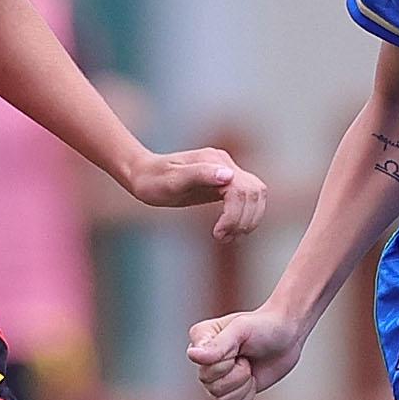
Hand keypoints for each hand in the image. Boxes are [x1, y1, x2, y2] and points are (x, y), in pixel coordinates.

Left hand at [129, 147, 268, 241]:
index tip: (218, 234)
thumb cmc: (153, 180)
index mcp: (214, 161)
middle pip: (255, 192)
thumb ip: (199, 175)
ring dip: (247, 220)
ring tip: (226, 237)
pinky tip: (228, 230)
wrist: (143, 174)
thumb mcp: (171, 181)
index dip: (235, 215)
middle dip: (244, 219)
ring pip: (256, 196)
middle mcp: (225, 164)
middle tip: (222, 238)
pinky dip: (244, 217)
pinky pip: (247, 199)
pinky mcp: (226, 183)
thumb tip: (228, 176)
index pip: (241, 190)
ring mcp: (227, 172)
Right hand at [186, 307, 306, 399]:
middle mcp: (203, 361)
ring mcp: (216, 378)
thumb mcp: (241, 330)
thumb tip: (193, 355)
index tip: (238, 348)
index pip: (204, 369)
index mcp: (200, 340)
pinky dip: (246, 399)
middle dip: (239, 375)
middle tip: (248, 358)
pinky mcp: (230, 393)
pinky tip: (252, 381)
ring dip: (243, 387)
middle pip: (212, 388)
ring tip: (250, 368)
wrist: (287, 336)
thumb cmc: (264, 326)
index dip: (226, 364)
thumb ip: (218, 344)